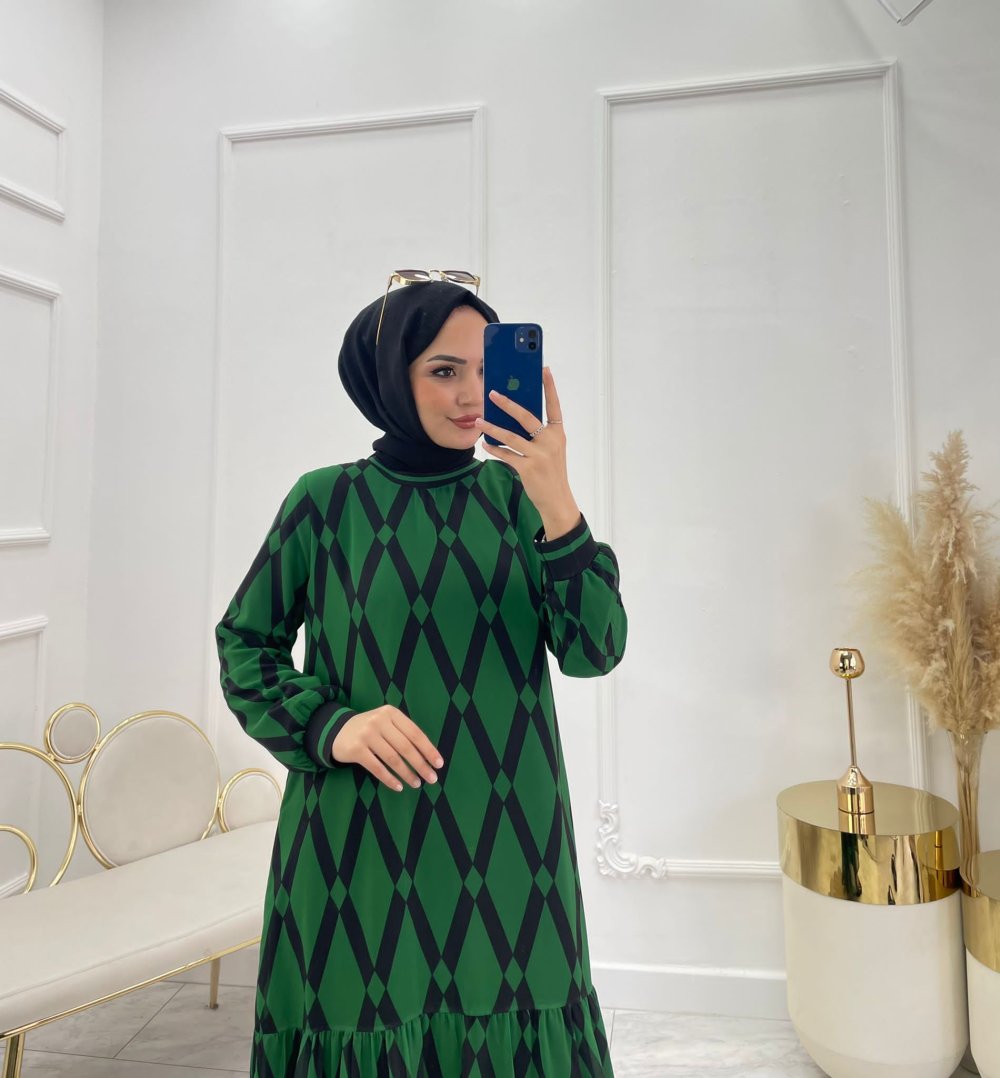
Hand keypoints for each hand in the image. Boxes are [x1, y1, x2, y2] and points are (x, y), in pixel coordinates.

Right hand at [331, 706, 443, 791]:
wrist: (337, 730)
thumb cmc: (370, 730)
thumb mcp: (386, 723)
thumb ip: (403, 734)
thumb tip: (427, 757)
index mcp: (391, 713)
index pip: (415, 733)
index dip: (428, 749)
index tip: (439, 764)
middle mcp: (379, 721)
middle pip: (405, 747)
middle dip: (421, 764)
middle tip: (432, 779)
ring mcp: (366, 734)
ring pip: (393, 758)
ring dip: (407, 774)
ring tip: (417, 784)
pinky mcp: (356, 749)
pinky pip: (377, 767)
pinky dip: (389, 779)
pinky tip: (398, 787)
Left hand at [476, 367, 580, 539]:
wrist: (557, 499)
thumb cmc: (551, 471)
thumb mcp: (551, 449)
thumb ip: (538, 434)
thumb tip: (514, 417)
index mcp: (558, 433)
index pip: (554, 406)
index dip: (550, 387)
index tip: (544, 369)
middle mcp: (550, 441)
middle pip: (526, 417)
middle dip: (508, 404)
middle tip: (492, 393)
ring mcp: (539, 455)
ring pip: (510, 436)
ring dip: (492, 428)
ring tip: (479, 421)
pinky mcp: (528, 468)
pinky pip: (506, 454)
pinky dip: (494, 449)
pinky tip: (485, 444)